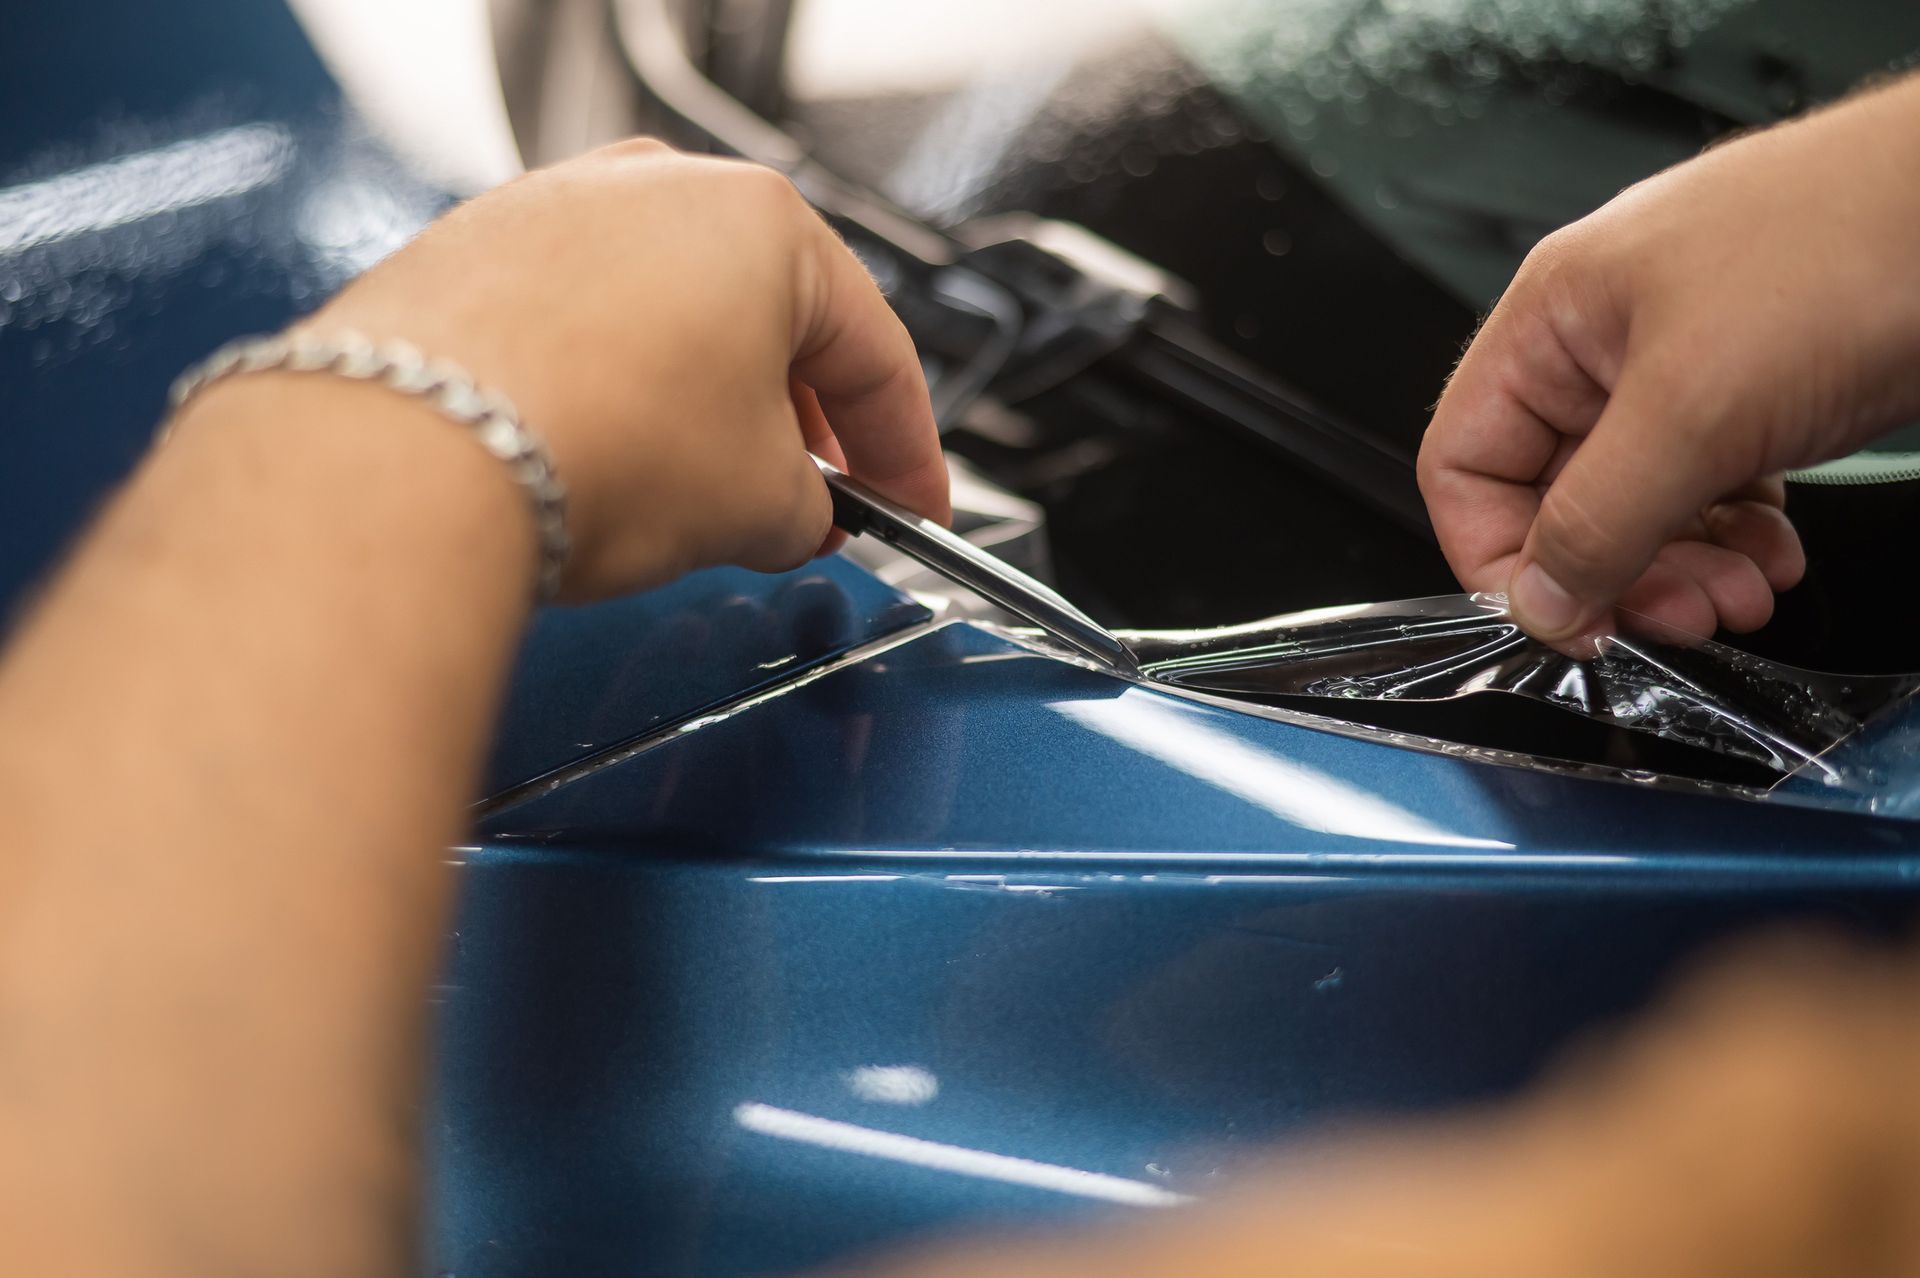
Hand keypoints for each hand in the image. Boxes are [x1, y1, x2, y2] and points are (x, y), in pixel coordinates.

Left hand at [301, 139, 947, 600]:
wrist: (414, 453)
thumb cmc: (589, 443)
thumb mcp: (761, 506)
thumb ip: (811, 509)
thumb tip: (794, 516)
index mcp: (762, 219)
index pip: (873, 352)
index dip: (907, 452)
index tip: (909, 508)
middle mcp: (656, 185)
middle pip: (769, 323)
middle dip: (800, 427)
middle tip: (810, 508)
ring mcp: (554, 208)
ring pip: (672, 320)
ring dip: (704, 409)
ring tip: (700, 496)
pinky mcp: (472, 253)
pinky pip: (582, 327)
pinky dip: (615, 392)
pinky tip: (609, 461)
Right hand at [1418, 73, 1919, 645]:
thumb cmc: (1851, 245)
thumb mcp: (1694, 410)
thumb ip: (1598, 521)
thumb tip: (1538, 601)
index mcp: (1552, 321)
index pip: (1466, 465)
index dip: (1501, 555)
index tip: (1567, 617)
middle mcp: (1604, 341)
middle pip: (1557, 495)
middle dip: (1618, 569)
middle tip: (1683, 612)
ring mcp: (1685, 360)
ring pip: (1642, 500)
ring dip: (1686, 564)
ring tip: (1745, 590)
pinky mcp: (1757, 382)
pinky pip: (1711, 484)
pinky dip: (1739, 533)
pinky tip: (1777, 551)